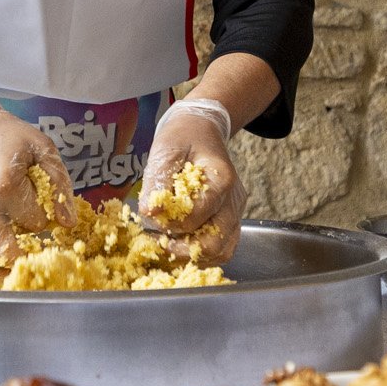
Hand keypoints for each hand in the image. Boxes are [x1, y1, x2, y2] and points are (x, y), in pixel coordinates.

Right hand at [0, 81, 75, 276]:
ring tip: (10, 272)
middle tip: (34, 261)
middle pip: (4, 253)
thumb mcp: (40, 147)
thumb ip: (59, 182)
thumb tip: (68, 222)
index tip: (41, 210)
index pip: (35, 224)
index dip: (43, 220)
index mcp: (5, 186)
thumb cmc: (4, 135)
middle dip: (23, 261)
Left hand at [140, 97, 244, 263]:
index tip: (152, 218)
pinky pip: (223, 247)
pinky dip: (202, 254)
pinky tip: (181, 246)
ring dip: (193, 256)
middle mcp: (234, 199)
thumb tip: (150, 214)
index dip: (172, 223)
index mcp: (221, 178)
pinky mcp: (231, 219)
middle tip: (159, 244)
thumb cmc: (182, 138)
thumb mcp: (164, 152)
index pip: (198, 215)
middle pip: (215, 242)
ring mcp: (236, 211)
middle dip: (183, 249)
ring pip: (222, 251)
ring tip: (169, 247)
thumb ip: (157, 184)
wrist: (201, 129)